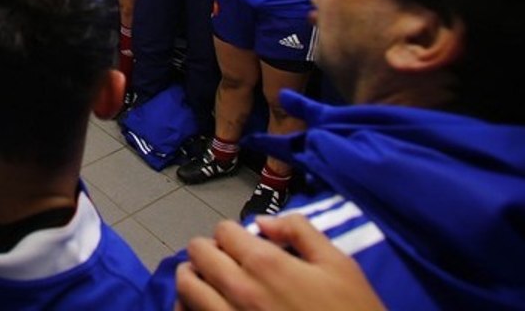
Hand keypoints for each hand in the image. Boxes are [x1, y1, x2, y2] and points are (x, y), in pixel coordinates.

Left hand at [176, 217, 384, 310]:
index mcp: (266, 264)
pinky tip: (203, 307)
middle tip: (224, 258)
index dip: (232, 232)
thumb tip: (264, 222)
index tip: (242, 242)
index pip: (224, 231)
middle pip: (198, 254)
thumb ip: (300, 231)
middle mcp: (239, 289)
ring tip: (207, 280)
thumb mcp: (339, 265)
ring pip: (185, 287)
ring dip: (193, 277)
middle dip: (209, 250)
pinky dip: (188, 308)